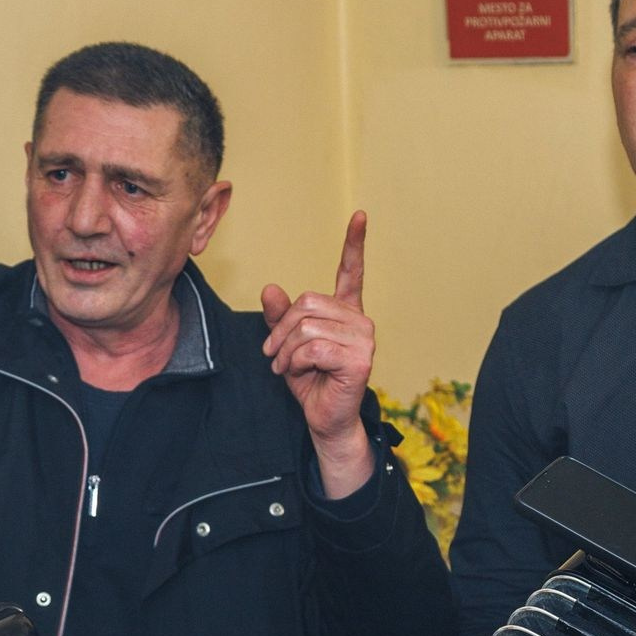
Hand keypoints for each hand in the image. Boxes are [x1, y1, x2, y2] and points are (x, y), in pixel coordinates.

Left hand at [264, 212, 376, 497]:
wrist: (325, 420)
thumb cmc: (310, 382)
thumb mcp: (287, 345)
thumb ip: (280, 317)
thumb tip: (270, 288)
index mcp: (346, 313)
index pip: (352, 272)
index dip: (355, 244)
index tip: (360, 215)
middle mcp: (360, 321)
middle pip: (308, 302)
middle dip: (282, 330)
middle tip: (274, 355)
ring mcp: (364, 339)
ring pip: (307, 326)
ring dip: (286, 350)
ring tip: (287, 367)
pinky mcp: (360, 359)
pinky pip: (314, 347)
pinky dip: (296, 361)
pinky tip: (300, 373)